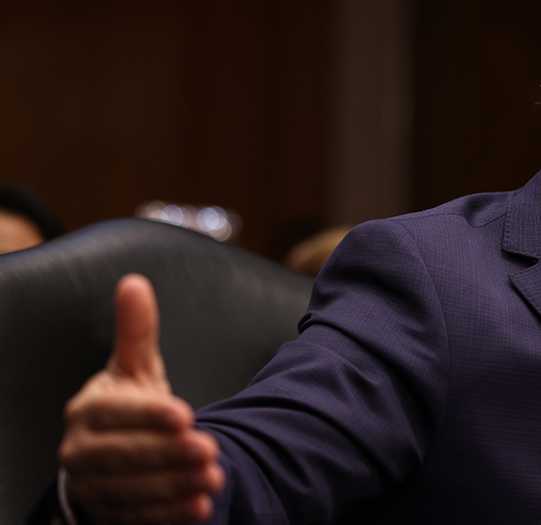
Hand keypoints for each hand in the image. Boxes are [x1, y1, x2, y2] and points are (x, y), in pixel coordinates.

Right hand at [59, 274, 224, 523]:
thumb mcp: (133, 369)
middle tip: (210, 449)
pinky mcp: (112, 514)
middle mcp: (83, 453)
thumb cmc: (127, 406)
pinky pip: (140, 517)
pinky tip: (202, 507)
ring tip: (214, 477)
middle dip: (169, 454)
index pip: (116, 415)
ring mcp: (95, 487)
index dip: (149, 416)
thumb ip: (136, 332)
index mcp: (87, 412)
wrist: (111, 456)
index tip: (185, 415)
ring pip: (134, 489)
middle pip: (125, 457)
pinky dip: (171, 514)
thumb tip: (135, 283)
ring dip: (175, 486)